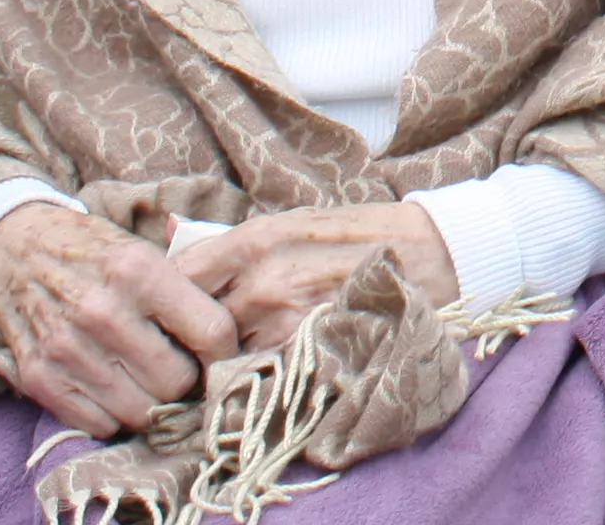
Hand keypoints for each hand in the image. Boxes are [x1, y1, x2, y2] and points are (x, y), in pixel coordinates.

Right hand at [0, 201, 238, 438]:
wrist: (14, 250)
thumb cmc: (93, 252)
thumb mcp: (144, 250)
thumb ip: (187, 290)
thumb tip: (232, 339)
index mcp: (139, 271)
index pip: (212, 331)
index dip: (223, 350)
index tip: (216, 352)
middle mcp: (103, 311)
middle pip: (176, 381)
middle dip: (185, 380)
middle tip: (178, 368)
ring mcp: (68, 348)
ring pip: (140, 411)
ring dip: (150, 402)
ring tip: (145, 379)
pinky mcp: (40, 377)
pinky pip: (99, 424)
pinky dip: (112, 414)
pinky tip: (111, 387)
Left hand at [171, 202, 457, 356]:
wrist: (435, 254)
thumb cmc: (360, 234)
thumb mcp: (294, 221)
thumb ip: (232, 239)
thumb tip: (169, 237)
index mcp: (256, 240)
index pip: (179, 276)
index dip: (170, 299)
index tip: (175, 311)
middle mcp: (264, 281)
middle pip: (195, 327)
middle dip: (195, 340)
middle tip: (199, 347)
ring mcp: (288, 324)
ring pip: (224, 360)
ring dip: (225, 365)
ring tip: (239, 363)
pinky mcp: (311, 356)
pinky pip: (262, 381)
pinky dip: (259, 383)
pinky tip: (269, 376)